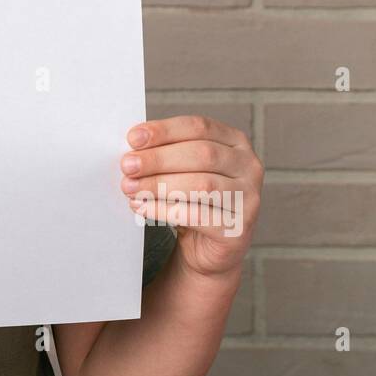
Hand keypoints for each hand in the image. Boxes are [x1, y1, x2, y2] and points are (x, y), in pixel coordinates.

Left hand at [119, 115, 262, 278]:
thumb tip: (132, 150)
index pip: (199, 127)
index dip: (165, 131)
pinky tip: (142, 208)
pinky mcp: (239, 229)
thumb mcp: (181, 169)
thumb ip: (165, 153)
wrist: (206, 248)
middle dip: (159, 159)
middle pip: (202, 154)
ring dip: (159, 185)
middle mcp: (248, 166)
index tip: (133, 138)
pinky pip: (198, 216)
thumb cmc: (192, 199)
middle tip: (127, 165)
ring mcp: (248, 198)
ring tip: (130, 188)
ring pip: (202, 185)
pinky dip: (165, 210)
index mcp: (235, 142)